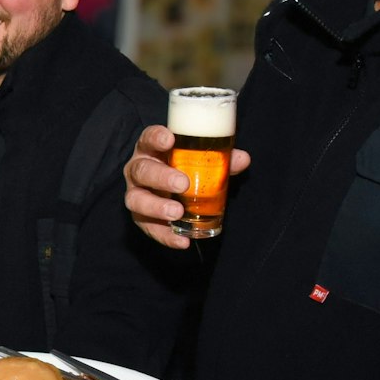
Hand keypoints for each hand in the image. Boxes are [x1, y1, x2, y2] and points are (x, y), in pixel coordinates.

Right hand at [123, 125, 250, 248]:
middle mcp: (138, 169)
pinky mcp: (140, 217)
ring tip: (177, 213)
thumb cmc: (183, 167)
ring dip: (156, 207)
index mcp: (151, 149)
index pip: (148, 138)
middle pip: (141, 170)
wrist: (168, 188)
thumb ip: (220, 158)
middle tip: (182, 184)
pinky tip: (182, 241)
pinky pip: (148, 227)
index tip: (170, 139)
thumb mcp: (199, 160)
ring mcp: (136, 193)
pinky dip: (165, 236)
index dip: (156, 138)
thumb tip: (242, 159)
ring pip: (136, 199)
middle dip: (161, 177)